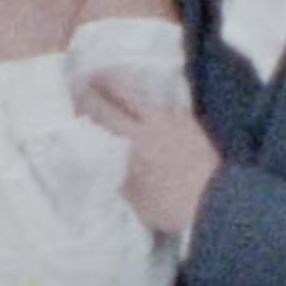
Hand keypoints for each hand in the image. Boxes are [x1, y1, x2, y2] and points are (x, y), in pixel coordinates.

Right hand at [79, 72, 221, 235]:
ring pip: (144, 89)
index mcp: (131, 140)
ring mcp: (172, 118)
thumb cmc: (168, 207)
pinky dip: (149, 96)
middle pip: (121, 87)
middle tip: (89, 78)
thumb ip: (114, 171)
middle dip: (102, 79)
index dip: (82, 99)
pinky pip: (164, 100)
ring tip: (114, 82)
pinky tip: (146, 102)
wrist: (214, 203)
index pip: (99, 110)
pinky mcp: (189, 121)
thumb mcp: (131, 196)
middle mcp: (150, 121)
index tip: (71, 94)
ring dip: (126, 83)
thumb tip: (98, 154)